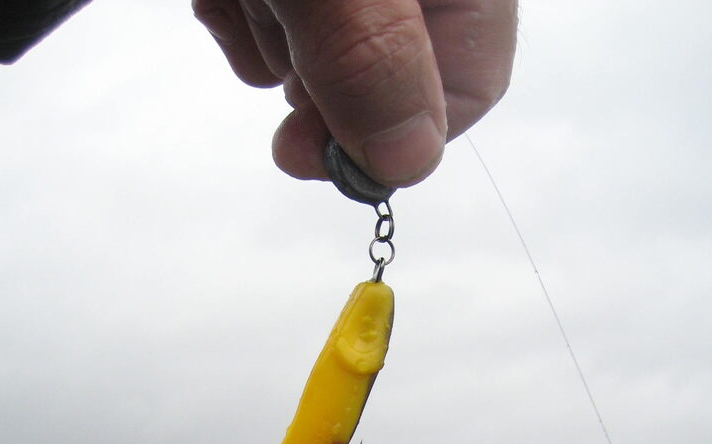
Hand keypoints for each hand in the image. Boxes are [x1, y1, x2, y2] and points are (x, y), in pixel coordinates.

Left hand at [192, 0, 517, 185]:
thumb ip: (369, 55)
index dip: (397, 131)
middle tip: (280, 41)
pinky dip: (239, 8)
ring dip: (271, 36)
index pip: (472, 83)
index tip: (324, 148)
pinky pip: (272, 18)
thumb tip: (407, 160)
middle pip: (388, 75)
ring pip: (318, 51)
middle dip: (317, 79)